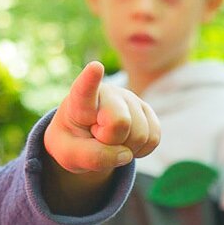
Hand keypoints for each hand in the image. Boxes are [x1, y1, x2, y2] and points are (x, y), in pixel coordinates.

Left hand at [45, 62, 160, 175]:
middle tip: (97, 137)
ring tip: (110, 141)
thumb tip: (126, 155)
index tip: (95, 67)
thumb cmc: (74, 141)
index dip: (91, 78)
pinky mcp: (148, 111)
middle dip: (111, 141)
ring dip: (127, 149)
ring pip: (140, 134)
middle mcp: (108, 93)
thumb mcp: (70, 155)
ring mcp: (131, 99)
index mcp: (79, 100)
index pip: (85, 88)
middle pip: (120, 123)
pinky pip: (153, 139)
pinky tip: (126, 143)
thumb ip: (92, 157)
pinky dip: (140, 151)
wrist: (87, 137)